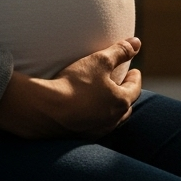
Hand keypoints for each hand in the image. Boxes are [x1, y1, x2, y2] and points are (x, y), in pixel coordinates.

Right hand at [0, 38, 142, 138]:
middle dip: (126, 94)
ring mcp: (95, 132)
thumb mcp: (100, 60)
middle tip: (122, 83)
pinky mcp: (78, 138)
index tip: (134, 71)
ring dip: (111, 107)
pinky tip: (87, 110)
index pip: (135, 88)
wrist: (43, 110)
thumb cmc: (75, 83)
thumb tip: (137, 42)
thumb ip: (121, 51)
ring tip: (106, 97)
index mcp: (120, 103)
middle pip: (125, 107)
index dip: (135, 78)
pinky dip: (96, 117)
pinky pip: (94, 127)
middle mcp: (111, 122)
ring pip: (110, 119)